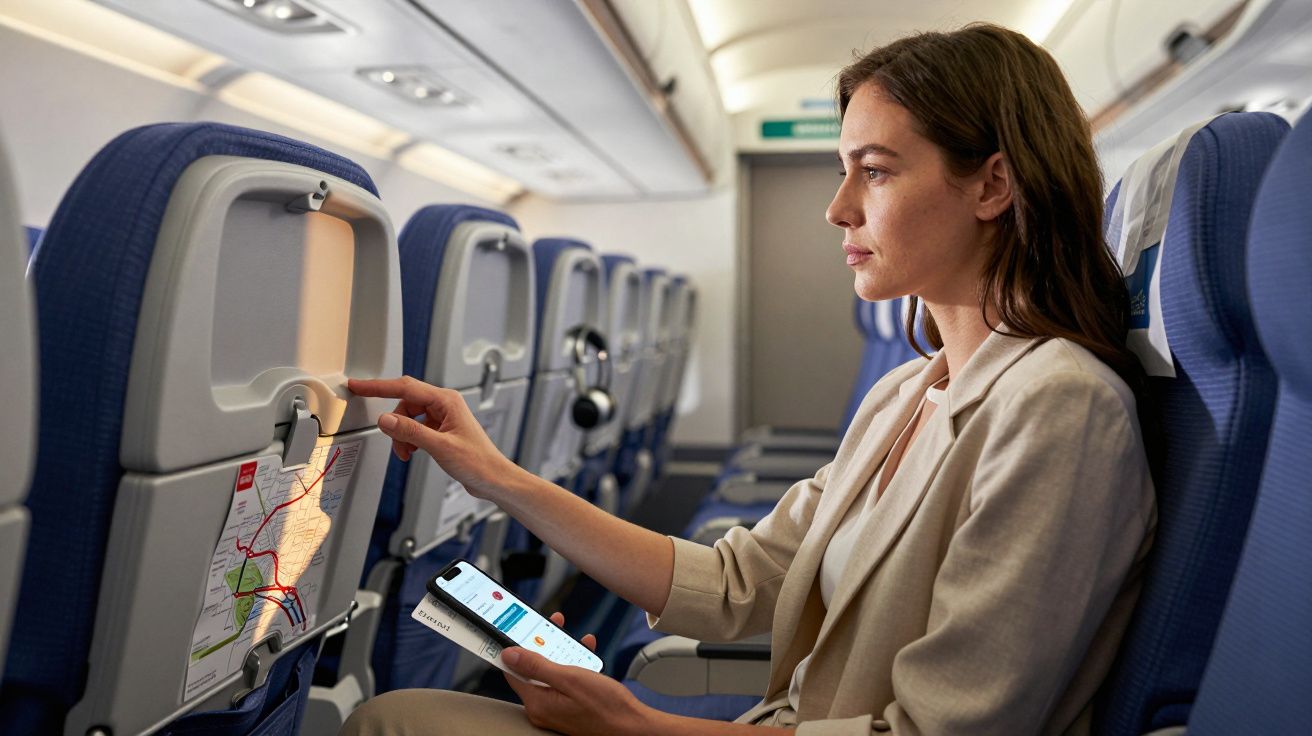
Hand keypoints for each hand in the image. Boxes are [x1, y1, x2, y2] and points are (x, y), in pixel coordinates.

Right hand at [347, 376, 521, 498]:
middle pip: (405, 403)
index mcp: (446, 400)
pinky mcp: (441, 429)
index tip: (358, 385)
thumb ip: (411, 431)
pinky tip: (412, 452)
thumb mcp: (440, 446)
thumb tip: (385, 420)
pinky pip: (415, 428)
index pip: (405, 387)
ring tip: (407, 452)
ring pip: (408, 417)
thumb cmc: (478, 461)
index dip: (378, 387)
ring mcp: (443, 417)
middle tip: (391, 438)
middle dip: (395, 423)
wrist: (493, 478)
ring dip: (402, 435)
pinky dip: (409, 440)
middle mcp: (444, 404)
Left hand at [501, 612, 658, 735]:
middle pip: (532, 670)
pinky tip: (585, 653)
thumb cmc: (607, 706)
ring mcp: (556, 708)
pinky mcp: (569, 707)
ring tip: (573, 638)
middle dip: (542, 645)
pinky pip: (565, 681)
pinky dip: (573, 665)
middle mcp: (543, 708)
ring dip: (561, 653)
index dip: (513, 649)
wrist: (633, 727)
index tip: (513, 631)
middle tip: (550, 626)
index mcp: (537, 703)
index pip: (513, 672)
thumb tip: (509, 654)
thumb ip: (537, 666)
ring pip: (551, 673)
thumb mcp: (570, 678)